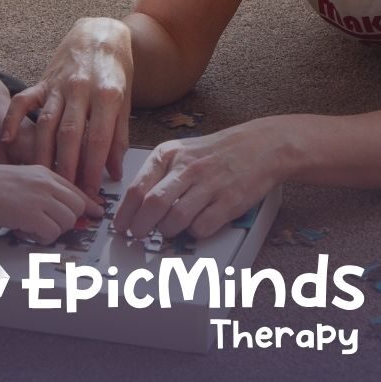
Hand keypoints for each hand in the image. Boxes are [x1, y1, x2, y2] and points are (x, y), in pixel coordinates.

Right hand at [0, 17, 132, 196]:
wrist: (100, 33)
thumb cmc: (115, 70)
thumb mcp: (125, 101)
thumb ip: (118, 137)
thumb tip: (114, 172)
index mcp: (106, 95)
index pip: (98, 138)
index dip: (93, 168)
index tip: (90, 191)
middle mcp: (81, 89)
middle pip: (70, 134)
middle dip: (67, 167)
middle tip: (64, 193)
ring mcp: (58, 85)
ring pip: (46, 123)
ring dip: (43, 153)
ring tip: (43, 178)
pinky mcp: (43, 81)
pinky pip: (24, 101)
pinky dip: (13, 119)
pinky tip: (7, 140)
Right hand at [0, 163, 102, 244]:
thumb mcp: (21, 178)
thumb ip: (41, 190)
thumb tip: (57, 209)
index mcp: (45, 172)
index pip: (77, 189)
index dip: (88, 205)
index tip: (96, 213)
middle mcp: (47, 183)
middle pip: (77, 207)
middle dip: (68, 221)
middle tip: (50, 226)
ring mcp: (40, 197)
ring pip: (67, 221)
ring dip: (53, 231)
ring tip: (32, 228)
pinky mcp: (31, 213)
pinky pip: (51, 233)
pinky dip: (41, 238)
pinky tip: (26, 232)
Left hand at [113, 121, 282, 239]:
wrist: (260, 145)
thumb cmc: (216, 151)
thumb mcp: (181, 152)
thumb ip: (158, 174)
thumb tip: (134, 205)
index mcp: (169, 154)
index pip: (137, 188)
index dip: (124, 213)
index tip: (119, 226)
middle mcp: (187, 168)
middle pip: (152, 206)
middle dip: (140, 227)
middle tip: (137, 235)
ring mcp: (209, 185)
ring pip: (175, 220)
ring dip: (166, 231)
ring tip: (168, 230)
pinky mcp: (229, 202)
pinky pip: (202, 228)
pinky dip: (194, 233)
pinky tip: (195, 225)